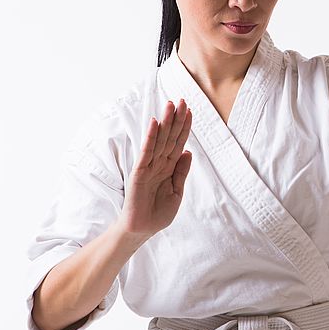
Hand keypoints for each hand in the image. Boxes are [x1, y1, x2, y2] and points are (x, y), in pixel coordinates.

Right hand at [118, 99, 192, 238]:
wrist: (142, 230)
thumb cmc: (157, 213)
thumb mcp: (177, 192)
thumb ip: (181, 172)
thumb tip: (188, 152)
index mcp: (169, 167)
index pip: (178, 143)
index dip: (184, 127)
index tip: (190, 111)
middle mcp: (159, 163)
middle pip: (170, 137)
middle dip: (176, 118)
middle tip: (181, 99)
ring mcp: (148, 166)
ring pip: (159, 140)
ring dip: (165, 122)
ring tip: (169, 104)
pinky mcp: (139, 172)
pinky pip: (146, 152)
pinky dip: (150, 138)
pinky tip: (154, 124)